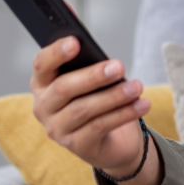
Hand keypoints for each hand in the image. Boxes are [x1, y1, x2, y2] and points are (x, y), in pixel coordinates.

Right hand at [30, 36, 161, 184]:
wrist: (110, 140)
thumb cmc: (96, 99)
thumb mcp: (91, 78)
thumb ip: (87, 60)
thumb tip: (89, 38)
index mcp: (42, 83)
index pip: (42, 65)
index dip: (56, 52)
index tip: (76, 42)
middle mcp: (43, 107)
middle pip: (63, 88)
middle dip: (93, 76)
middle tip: (119, 67)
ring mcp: (57, 129)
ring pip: (84, 109)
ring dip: (114, 96)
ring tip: (137, 87)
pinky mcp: (76, 146)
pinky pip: (100, 126)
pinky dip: (124, 113)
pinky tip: (141, 104)